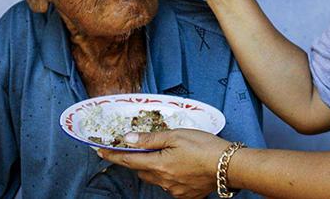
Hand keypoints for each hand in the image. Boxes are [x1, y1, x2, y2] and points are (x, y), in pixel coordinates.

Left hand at [98, 129, 229, 198]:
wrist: (229, 166)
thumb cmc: (205, 146)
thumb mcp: (177, 135)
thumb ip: (151, 138)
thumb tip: (128, 138)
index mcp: (158, 164)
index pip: (128, 159)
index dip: (113, 155)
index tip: (100, 150)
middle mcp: (163, 181)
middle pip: (141, 170)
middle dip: (135, 160)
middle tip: (135, 148)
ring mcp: (174, 190)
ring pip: (155, 178)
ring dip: (153, 168)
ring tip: (164, 155)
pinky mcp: (185, 195)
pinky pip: (169, 185)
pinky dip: (168, 176)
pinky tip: (179, 167)